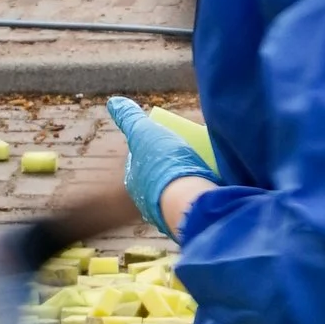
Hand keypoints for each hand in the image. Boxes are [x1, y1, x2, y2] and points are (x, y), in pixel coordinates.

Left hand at [107, 94, 215, 236]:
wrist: (188, 202)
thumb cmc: (164, 164)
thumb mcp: (144, 133)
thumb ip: (129, 118)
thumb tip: (113, 101)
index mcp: (135, 181)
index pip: (143, 160)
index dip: (156, 147)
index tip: (171, 140)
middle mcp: (147, 200)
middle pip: (162, 176)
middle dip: (173, 165)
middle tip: (192, 153)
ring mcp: (167, 214)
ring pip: (177, 193)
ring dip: (188, 182)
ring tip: (205, 169)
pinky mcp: (189, 222)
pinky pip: (194, 204)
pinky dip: (201, 195)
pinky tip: (211, 185)